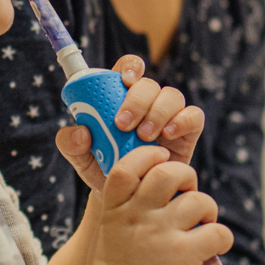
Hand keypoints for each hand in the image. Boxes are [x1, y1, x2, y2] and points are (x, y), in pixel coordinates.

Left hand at [54, 54, 204, 189]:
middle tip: (123, 124)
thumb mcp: (81, 159)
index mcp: (121, 96)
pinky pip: (193, 115)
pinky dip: (182, 121)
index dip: (130, 67)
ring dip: (157, 113)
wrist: (130, 197)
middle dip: (137, 100)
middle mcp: (147, 101)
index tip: (124, 80)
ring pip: (172, 96)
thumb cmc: (105, 169)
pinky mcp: (187, 131)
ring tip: (144, 138)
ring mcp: (169, 115)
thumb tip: (79, 132)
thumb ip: (70, 143)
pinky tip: (168, 136)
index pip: (129, 68)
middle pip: (149, 83)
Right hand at [80, 144, 231, 264]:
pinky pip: (218, 232)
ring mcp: (161, 233)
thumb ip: (126, 210)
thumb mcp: (108, 232)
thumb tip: (158, 191)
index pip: (130, 164)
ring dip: (207, 211)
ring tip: (202, 226)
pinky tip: (214, 247)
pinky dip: (221, 238)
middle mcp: (137, 214)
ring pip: (199, 200)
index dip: (149, 156)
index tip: (160, 160)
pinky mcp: (184, 254)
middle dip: (186, 177)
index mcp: (114, 207)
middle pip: (169, 171)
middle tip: (188, 196)